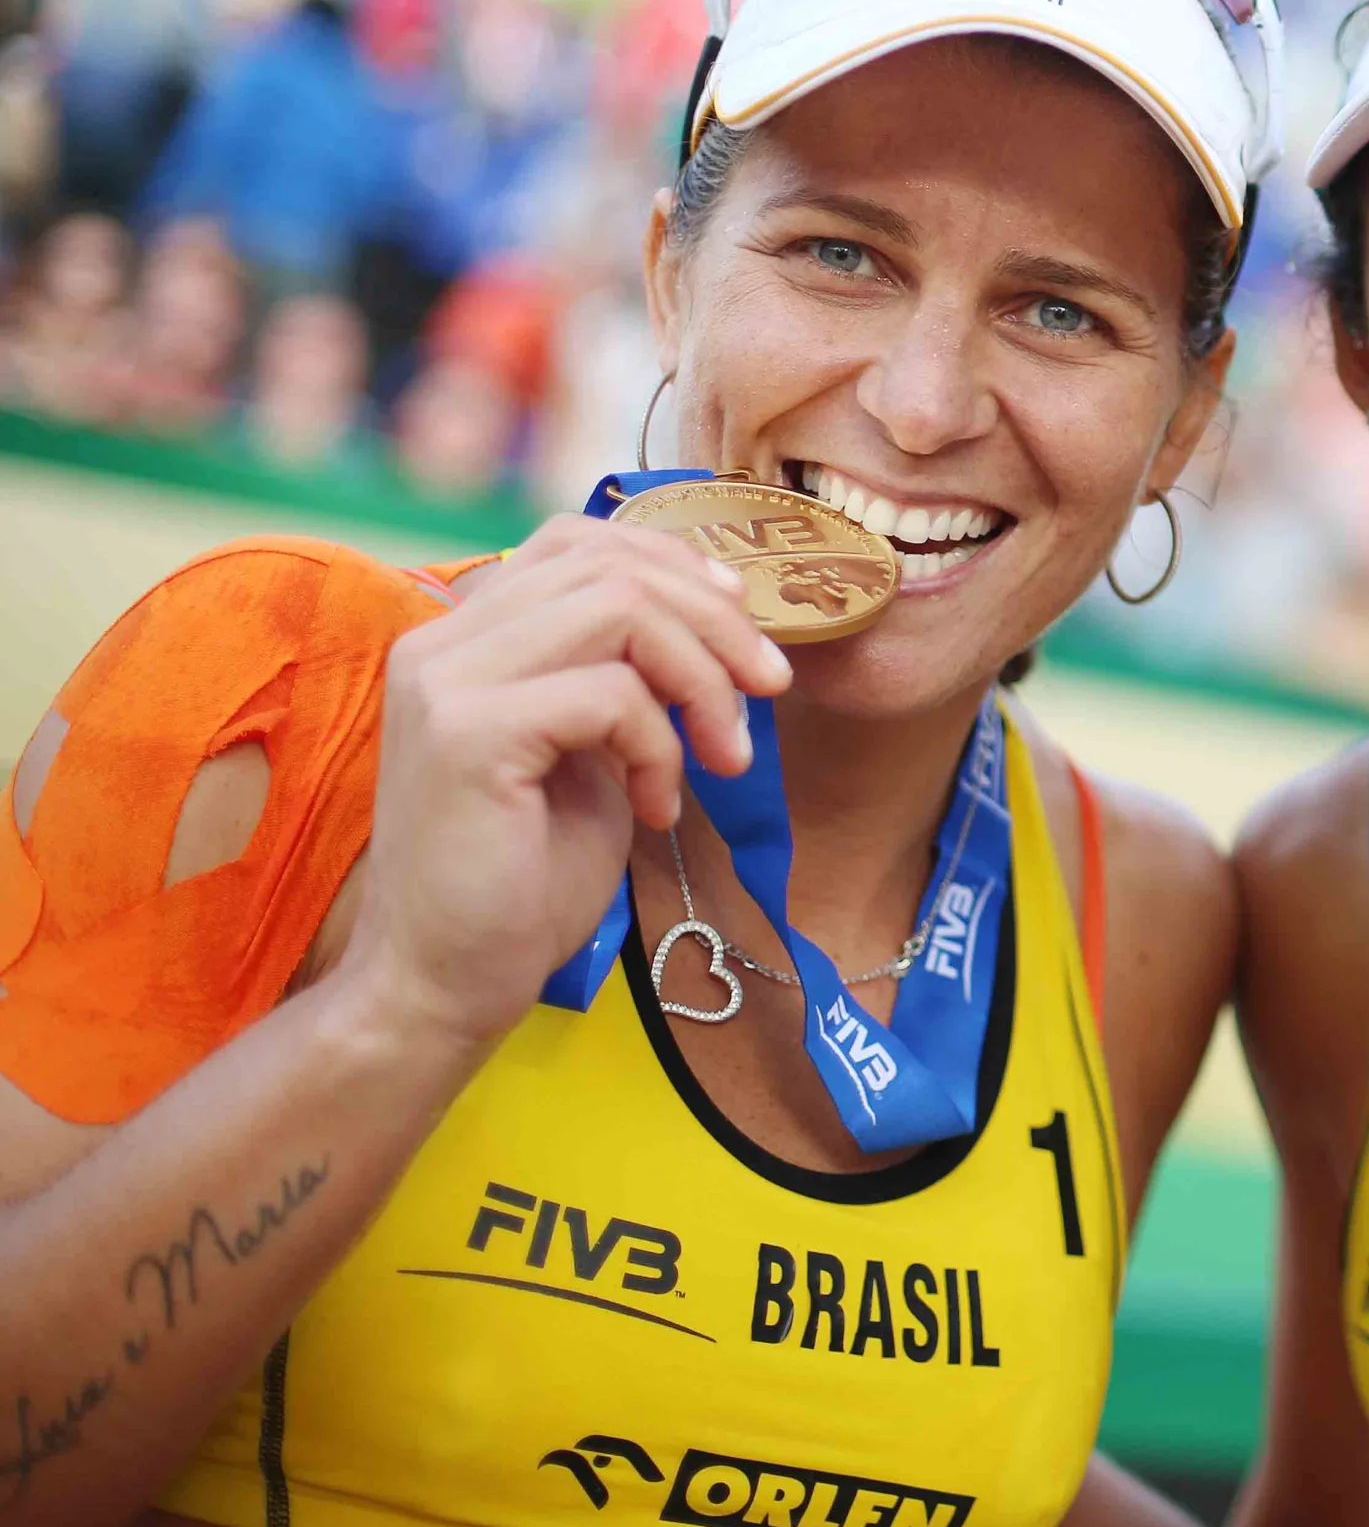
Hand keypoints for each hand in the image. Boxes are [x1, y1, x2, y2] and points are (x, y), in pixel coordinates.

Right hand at [339, 515, 792, 1048]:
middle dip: (714, 621)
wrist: (443, 985)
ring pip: (619, 609)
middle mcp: (442, 642)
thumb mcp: (591, 753)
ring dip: (700, 679)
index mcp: (465, 638)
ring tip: (723, 757)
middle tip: (767, 689)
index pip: (576, 541)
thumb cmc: (521, 880)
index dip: (672, 563)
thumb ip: (623, 677)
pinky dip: (660, 746)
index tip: (741, 619)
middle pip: (611, 565)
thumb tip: (718, 620)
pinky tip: (657, 809)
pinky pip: (610, 694)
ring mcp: (446, 683)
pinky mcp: (467, 735)